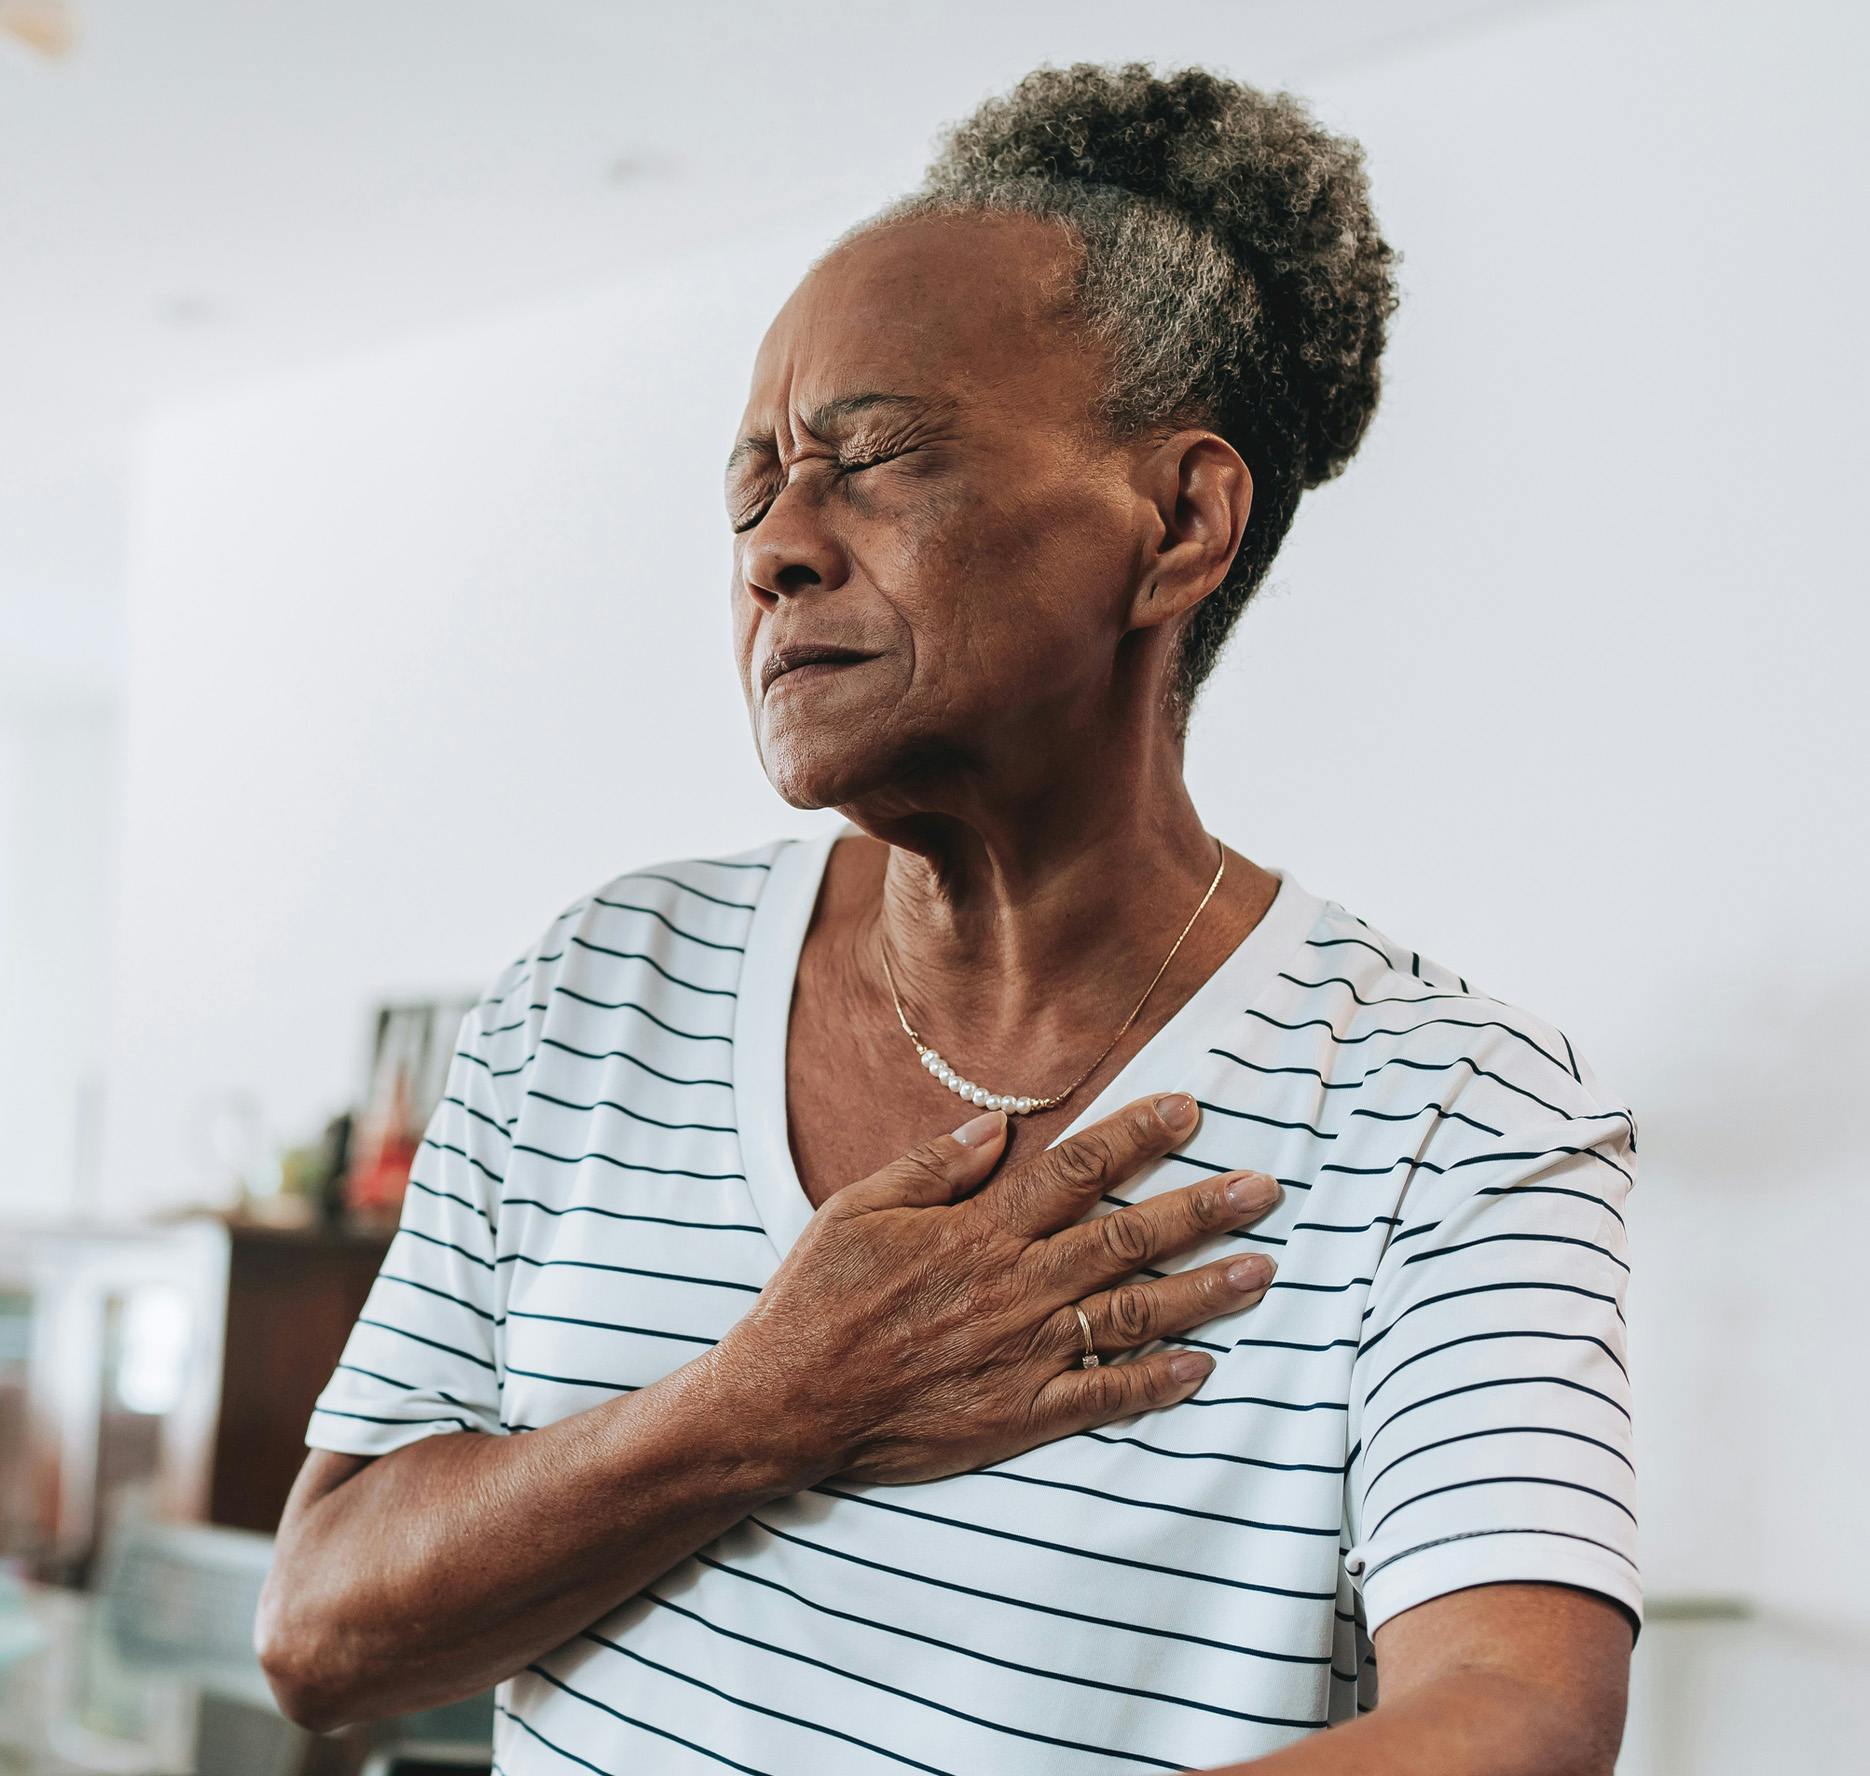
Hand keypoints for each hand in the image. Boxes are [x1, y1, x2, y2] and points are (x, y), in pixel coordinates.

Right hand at [710, 1093, 1280, 1486]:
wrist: (786, 1401)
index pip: (1076, 1170)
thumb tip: (998, 1128)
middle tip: (1265, 1188)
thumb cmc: (817, 1298)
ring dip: (1204, 1291)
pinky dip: (1157, 1384)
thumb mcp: (857, 1209)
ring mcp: (1023, 1354)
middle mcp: (1014, 1287)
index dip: (1138, 1135)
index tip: (1190, 1110)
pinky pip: (1103, 1397)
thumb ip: (933, 1166)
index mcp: (978, 1230)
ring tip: (1263, 1269)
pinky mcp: (1019, 1414)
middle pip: (1127, 1238)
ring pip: (1133, 1315)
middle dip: (1203, 1208)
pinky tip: (1206, 1366)